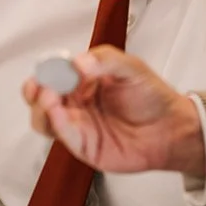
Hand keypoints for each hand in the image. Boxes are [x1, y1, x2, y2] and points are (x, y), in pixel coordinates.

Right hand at [22, 46, 205, 176]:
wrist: (170, 129)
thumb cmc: (152, 98)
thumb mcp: (131, 68)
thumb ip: (105, 60)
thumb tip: (79, 62)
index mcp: (83, 78)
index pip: (55, 70)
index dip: (48, 68)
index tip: (50, 66)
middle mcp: (76, 100)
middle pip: (40, 95)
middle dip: (35, 89)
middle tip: (42, 84)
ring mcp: (77, 123)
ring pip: (43, 118)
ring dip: (40, 108)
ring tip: (49, 99)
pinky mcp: (82, 145)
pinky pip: (61, 136)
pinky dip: (55, 124)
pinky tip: (59, 114)